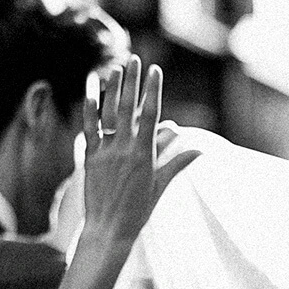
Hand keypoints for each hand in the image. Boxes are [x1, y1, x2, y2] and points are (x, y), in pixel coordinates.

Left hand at [81, 56, 200, 243]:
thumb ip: (177, 164)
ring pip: (108, 114)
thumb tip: (200, 150)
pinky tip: (91, 92)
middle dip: (133, 81)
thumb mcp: (161, 186)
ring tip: (116, 68)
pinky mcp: (89, 158)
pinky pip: (89, 130)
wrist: (109, 229)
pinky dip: (90, 111)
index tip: (156, 71)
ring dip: (112, 89)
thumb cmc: (138, 211)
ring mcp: (105, 152)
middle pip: (129, 107)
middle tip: (135, 59)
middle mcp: (124, 149)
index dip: (153, 91)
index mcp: (144, 155)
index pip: (151, 115)